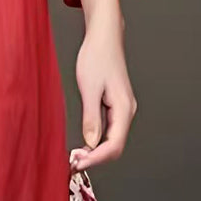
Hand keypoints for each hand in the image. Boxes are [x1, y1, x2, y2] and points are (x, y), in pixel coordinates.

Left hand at [70, 0, 137, 173]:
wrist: (104, 37)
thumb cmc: (97, 57)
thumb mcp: (89, 88)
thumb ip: (91, 117)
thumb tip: (90, 143)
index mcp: (124, 108)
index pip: (114, 145)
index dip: (96, 159)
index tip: (78, 164)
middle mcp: (127, 111)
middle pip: (115, 146)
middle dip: (95, 159)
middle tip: (73, 163)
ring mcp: (122, 109)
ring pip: (112, 140)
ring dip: (95, 152)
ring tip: (75, 157)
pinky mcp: (115, 105)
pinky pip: (109, 130)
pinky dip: (96, 141)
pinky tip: (83, 145)